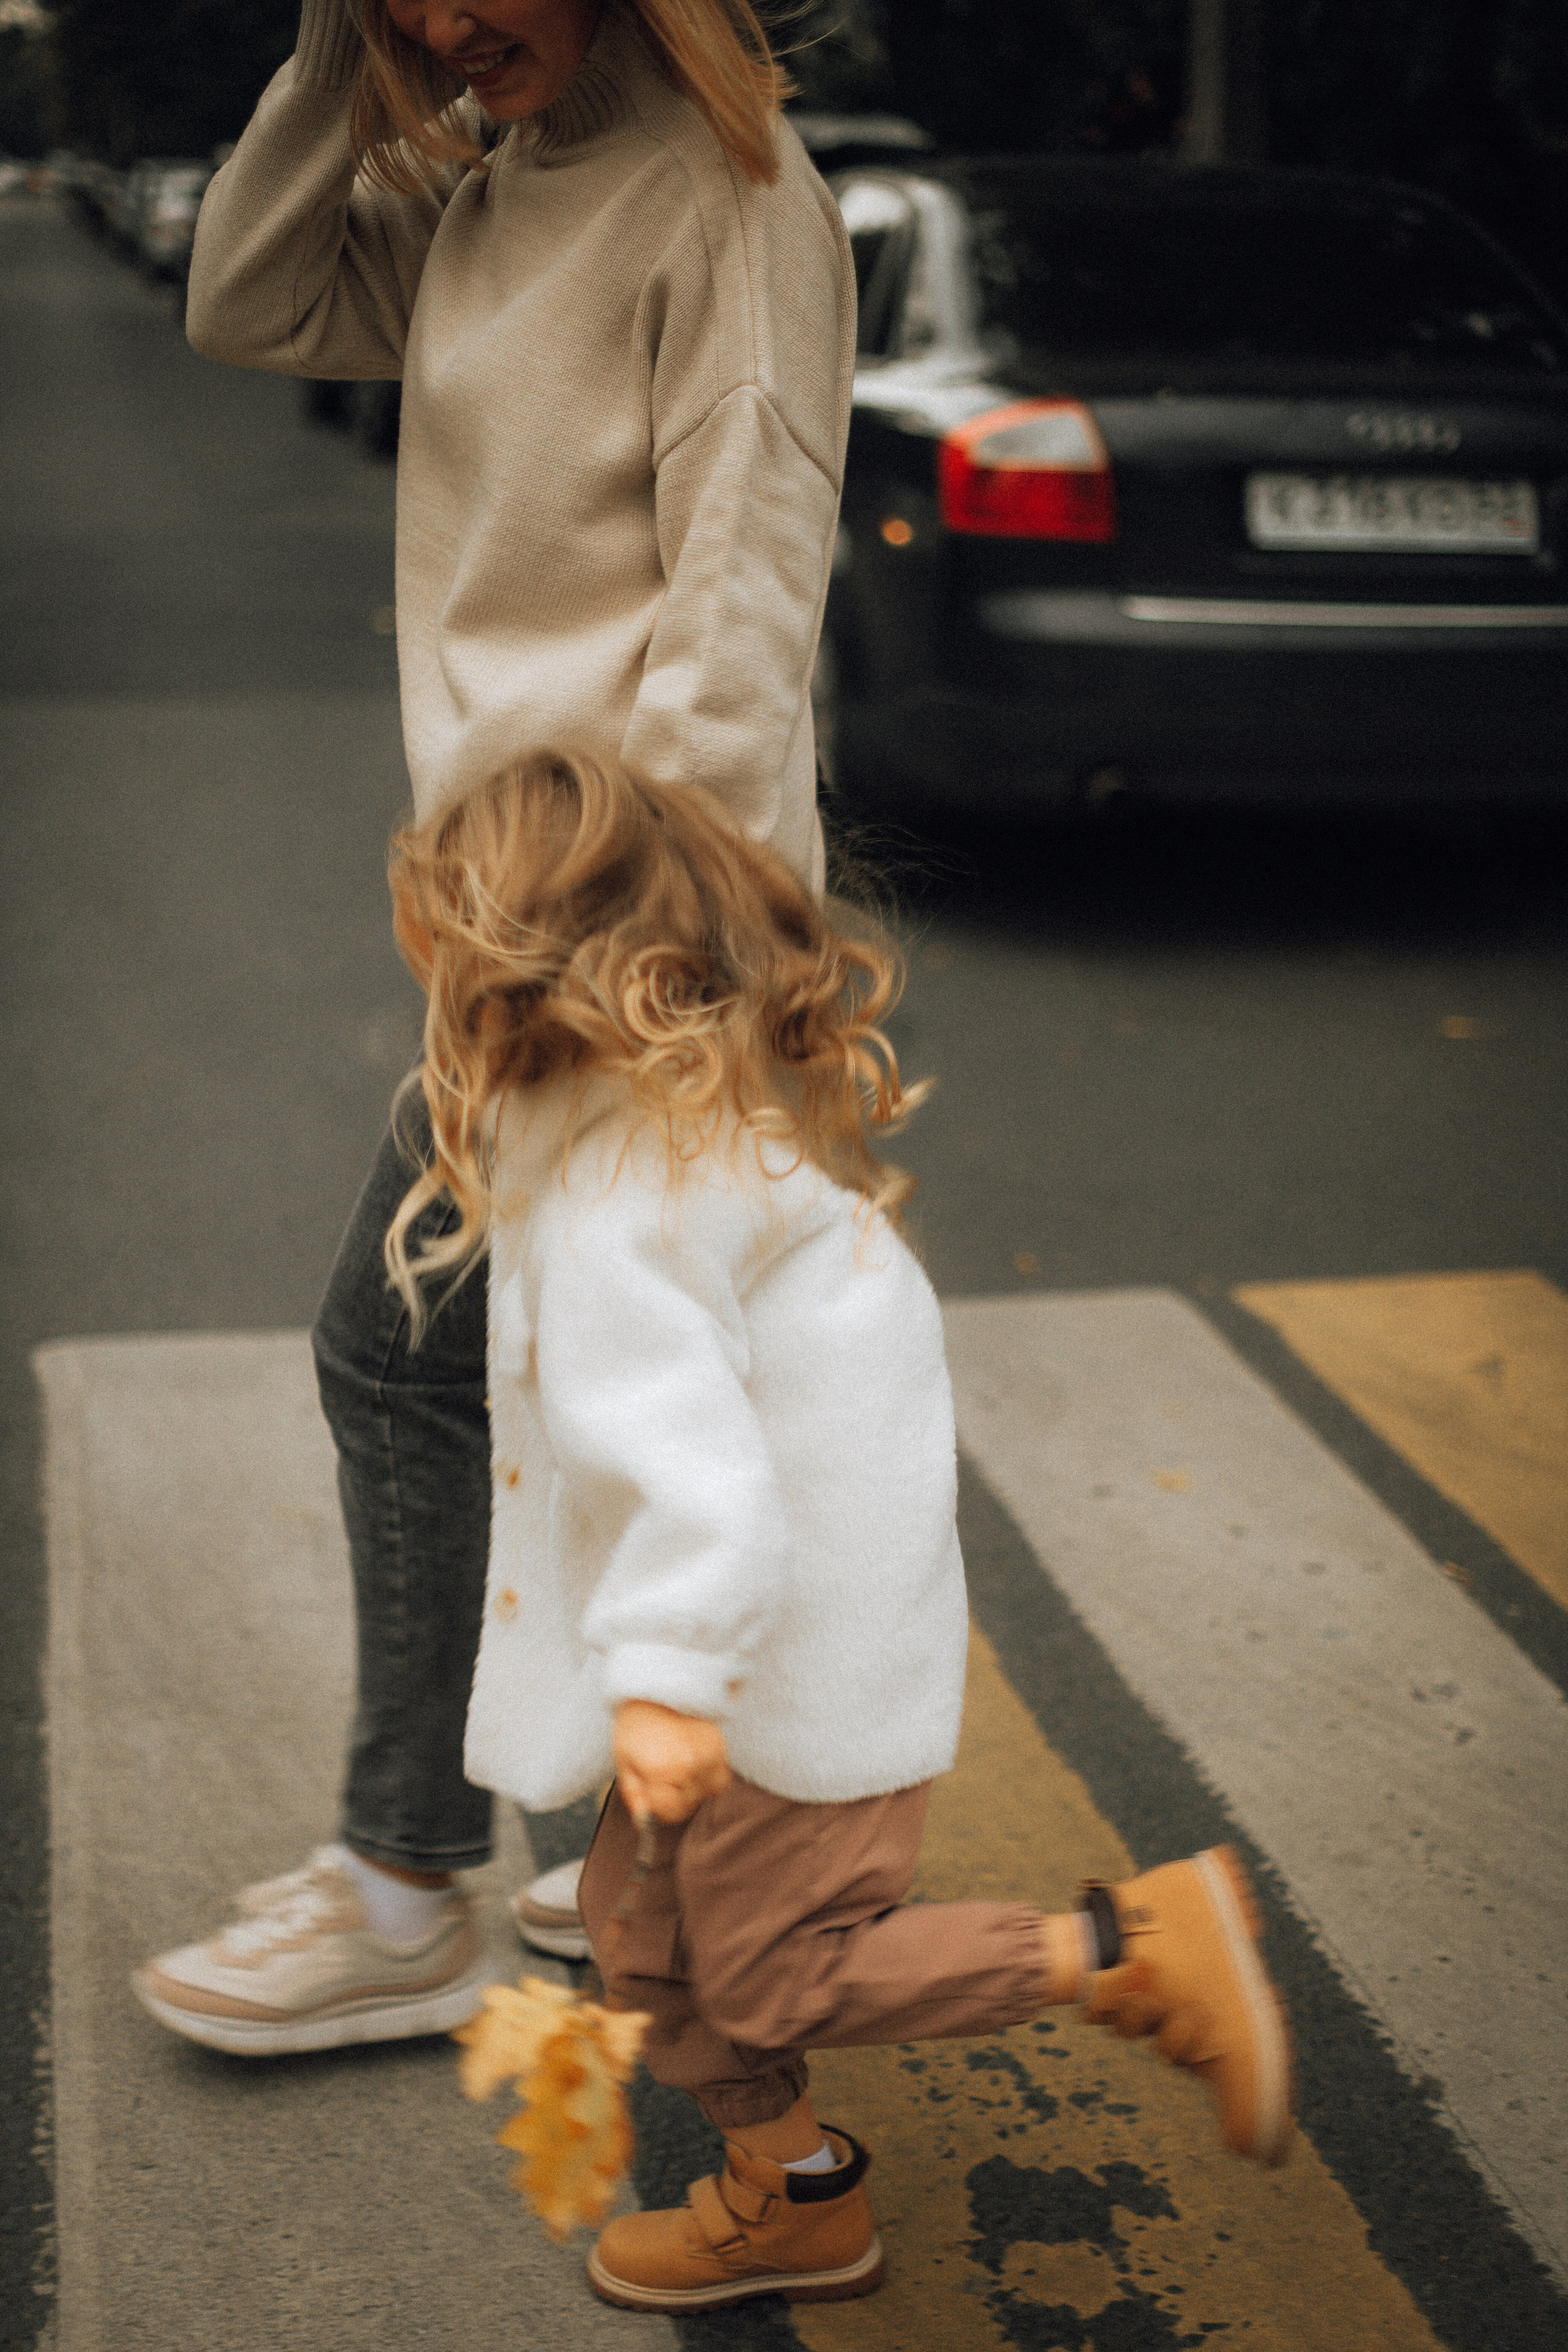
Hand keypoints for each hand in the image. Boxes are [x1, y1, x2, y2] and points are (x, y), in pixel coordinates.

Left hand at [613, 1700, 730, 1825]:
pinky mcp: (720, 1747)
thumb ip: (635, 1796)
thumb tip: (645, 1822)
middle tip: (661, 1773)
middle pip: (689, 1805)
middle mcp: (689, 1765)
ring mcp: (708, 1755)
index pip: (671, 1813)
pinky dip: (706, 1776)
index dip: (659, 1807)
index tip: (651, 1792)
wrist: (657, 1692)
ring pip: (706, 1794)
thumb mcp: (624, 1763)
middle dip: (674, 1797)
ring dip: (692, 1788)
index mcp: (661, 1770)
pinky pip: (718, 1779)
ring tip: (676, 1765)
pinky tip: (691, 1761)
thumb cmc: (636, 1728)